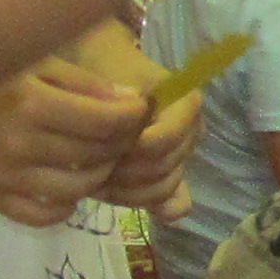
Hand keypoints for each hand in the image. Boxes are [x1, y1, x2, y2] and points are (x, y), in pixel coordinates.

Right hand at [0, 60, 150, 227]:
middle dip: (120, 144)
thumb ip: (86, 86)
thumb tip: (132, 105)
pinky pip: (46, 214)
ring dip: (99, 174)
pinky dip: (67, 203)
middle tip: (122, 132)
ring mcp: (5, 178)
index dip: (133, 118)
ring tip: (98, 156)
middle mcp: (18, 146)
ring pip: (79, 189)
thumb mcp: (38, 64)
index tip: (140, 110)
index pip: (105, 123)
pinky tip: (68, 185)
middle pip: (96, 157)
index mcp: (31, 104)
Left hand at [105, 83, 203, 217]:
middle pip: (164, 169)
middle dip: (126, 174)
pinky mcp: (171, 177)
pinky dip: (153, 206)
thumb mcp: (108, 82)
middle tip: (89, 168)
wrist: (100, 72)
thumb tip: (136, 125)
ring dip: (126, 191)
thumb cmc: (102, 72)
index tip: (100, 147)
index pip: (166, 140)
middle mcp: (191, 131)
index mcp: (186, 104)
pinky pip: (172, 202)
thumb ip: (123, 109)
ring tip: (94, 180)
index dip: (134, 150)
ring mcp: (182, 157)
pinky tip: (127, 201)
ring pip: (162, 189)